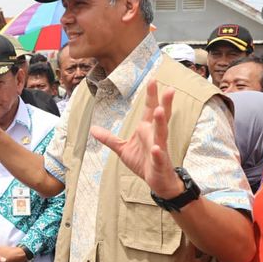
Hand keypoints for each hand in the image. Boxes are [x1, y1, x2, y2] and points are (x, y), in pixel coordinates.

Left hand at [89, 79, 183, 198]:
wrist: (157, 182)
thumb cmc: (143, 162)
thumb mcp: (122, 149)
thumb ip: (109, 138)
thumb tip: (93, 129)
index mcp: (146, 130)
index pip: (149, 109)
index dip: (151, 96)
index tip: (152, 80)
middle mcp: (155, 136)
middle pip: (160, 117)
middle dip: (164, 103)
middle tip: (169, 89)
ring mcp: (159, 149)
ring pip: (162, 134)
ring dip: (161, 123)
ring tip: (159, 111)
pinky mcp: (160, 163)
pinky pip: (159, 157)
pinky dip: (158, 153)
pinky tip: (156, 149)